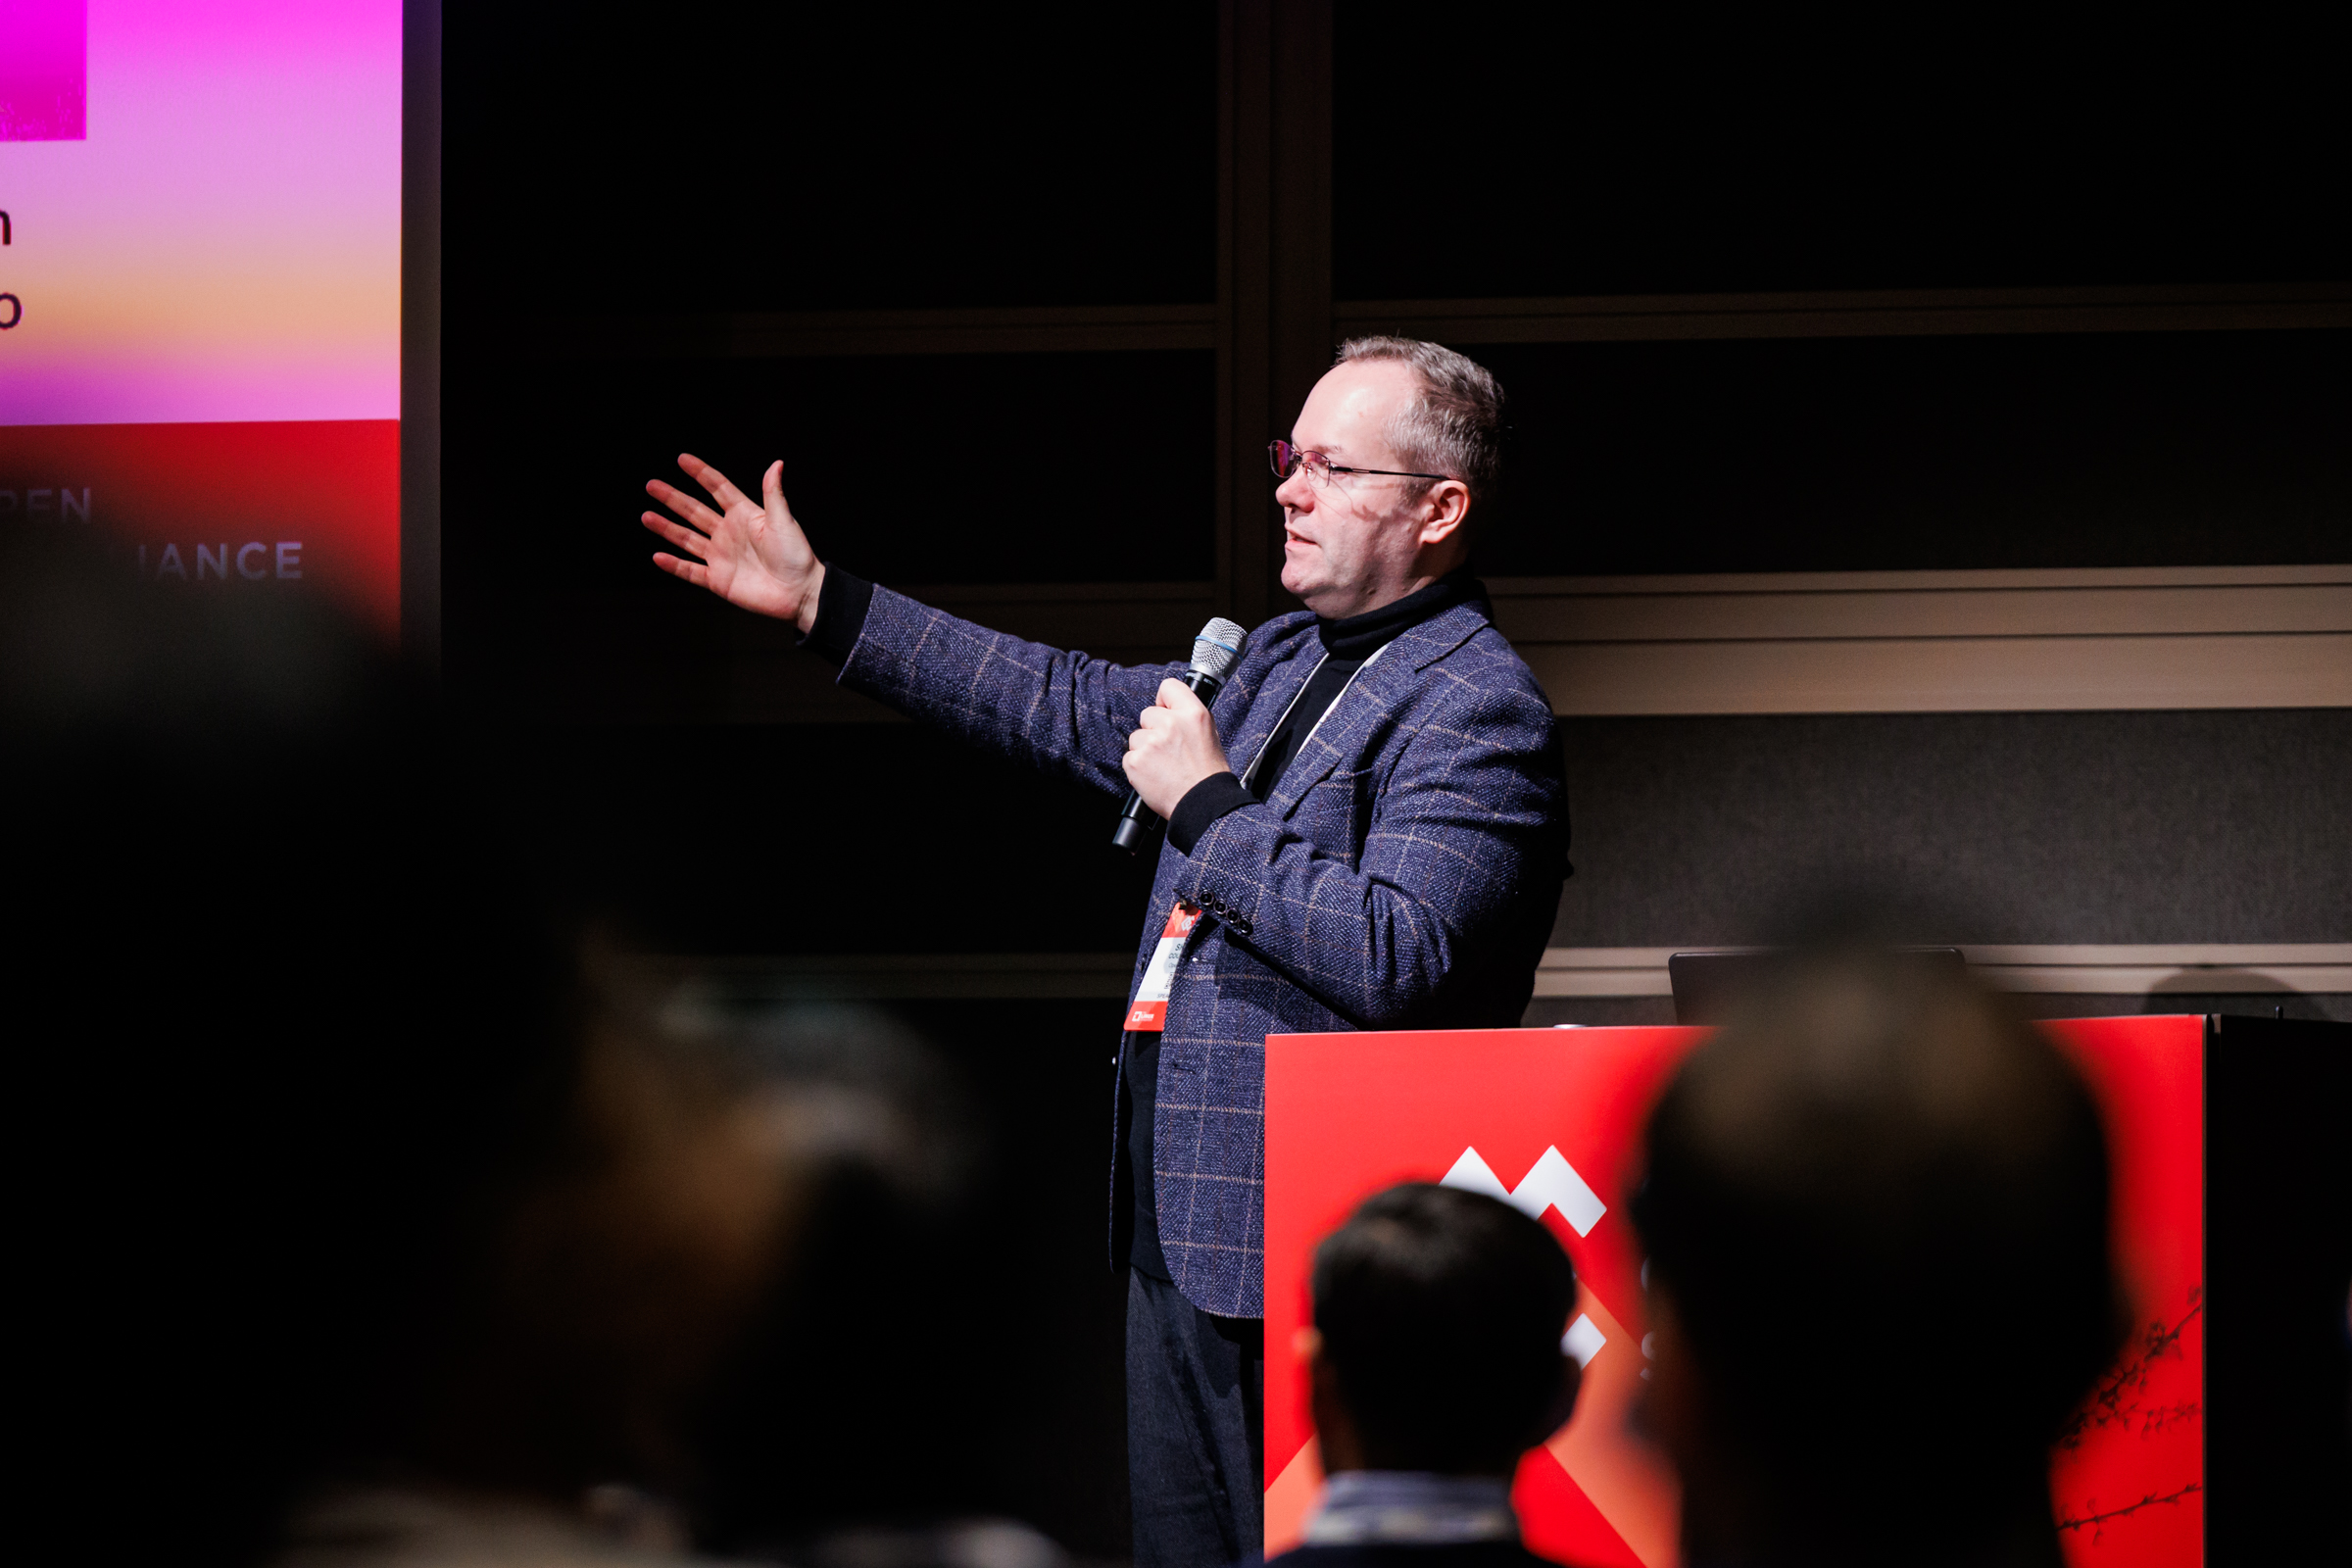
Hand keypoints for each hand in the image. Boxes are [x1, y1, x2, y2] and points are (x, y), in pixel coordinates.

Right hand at [643, 453, 824, 630]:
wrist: (799, 592)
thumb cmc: (797, 555)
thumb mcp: (784, 521)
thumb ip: (773, 493)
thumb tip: (776, 463)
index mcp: (744, 515)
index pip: (717, 489)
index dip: (701, 473)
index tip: (682, 459)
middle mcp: (728, 533)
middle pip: (694, 511)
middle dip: (672, 498)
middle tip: (652, 485)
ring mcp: (721, 557)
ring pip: (687, 539)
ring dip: (666, 528)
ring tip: (646, 516)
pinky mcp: (718, 580)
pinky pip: (690, 571)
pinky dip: (674, 565)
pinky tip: (658, 556)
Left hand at [1122, 678, 1232, 817]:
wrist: (1202, 803)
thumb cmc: (1207, 773)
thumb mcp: (1208, 733)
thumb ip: (1187, 715)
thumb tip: (1167, 706)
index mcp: (1193, 714)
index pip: (1168, 687)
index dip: (1164, 701)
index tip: (1165, 710)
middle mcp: (1171, 724)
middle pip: (1147, 713)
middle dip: (1154, 729)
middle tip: (1169, 750)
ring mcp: (1151, 742)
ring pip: (1137, 736)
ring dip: (1145, 749)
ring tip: (1164, 765)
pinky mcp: (1136, 761)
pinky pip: (1129, 756)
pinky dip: (1139, 766)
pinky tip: (1155, 775)